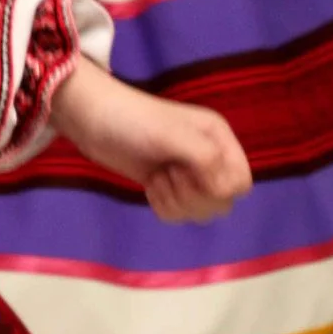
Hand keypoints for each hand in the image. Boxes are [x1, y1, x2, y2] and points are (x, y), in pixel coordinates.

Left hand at [48, 58, 250, 222]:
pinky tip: (149, 184)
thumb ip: (206, 160)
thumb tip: (223, 191)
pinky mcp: (166, 186)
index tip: (190, 173)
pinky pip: (178, 213)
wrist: (91, 120)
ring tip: (157, 177)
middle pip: (222, 203)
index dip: (219, 188)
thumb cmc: (133, 121)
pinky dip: (162, 206)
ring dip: (176, 202)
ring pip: (200, 211)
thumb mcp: (173, 135)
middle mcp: (209, 157)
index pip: (241, 183)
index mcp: (218, 139)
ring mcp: (187, 173)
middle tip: (169, 174)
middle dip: (193, 197)